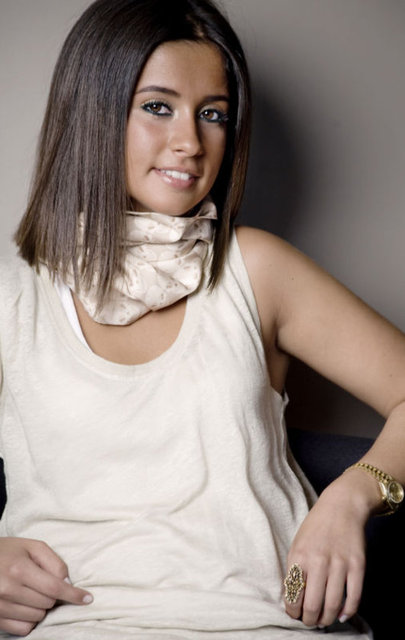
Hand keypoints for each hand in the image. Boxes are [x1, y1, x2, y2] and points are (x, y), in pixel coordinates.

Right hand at [0, 537, 92, 636]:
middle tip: (42, 583)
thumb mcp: (32, 546)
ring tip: (31, 592)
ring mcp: (0, 606)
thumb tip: (68, 583)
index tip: (88, 599)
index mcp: (19, 569)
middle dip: (52, 595)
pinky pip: (24, 629)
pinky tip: (25, 606)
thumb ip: (53, 562)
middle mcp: (8, 589)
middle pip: (48, 603)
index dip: (73, 595)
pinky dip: (30, 620)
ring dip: (41, 607)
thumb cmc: (8, 551)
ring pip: (38, 617)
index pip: (54, 587)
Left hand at [284, 472, 376, 627]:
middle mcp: (318, 561)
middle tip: (310, 621)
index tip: (295, 614)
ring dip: (327, 619)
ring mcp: (339, 563)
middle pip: (313, 605)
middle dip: (310, 620)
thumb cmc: (316, 527)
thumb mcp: (297, 544)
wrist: (341, 506)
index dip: (293, 611)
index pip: (293, 595)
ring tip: (323, 620)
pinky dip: (347, 611)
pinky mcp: (357, 565)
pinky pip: (354, 597)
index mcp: (299, 556)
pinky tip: (341, 614)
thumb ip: (295, 569)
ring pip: (333, 604)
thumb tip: (293, 598)